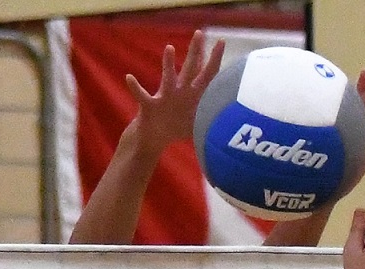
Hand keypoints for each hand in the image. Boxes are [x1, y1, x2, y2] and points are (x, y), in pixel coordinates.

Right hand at [125, 32, 224, 150]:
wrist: (154, 139)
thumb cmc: (177, 129)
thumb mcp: (198, 121)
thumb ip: (213, 117)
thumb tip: (235, 119)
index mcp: (192, 95)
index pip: (206, 74)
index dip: (214, 59)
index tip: (221, 41)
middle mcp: (179, 91)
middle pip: (189, 68)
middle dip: (195, 51)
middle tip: (199, 33)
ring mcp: (164, 97)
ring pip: (168, 78)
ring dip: (168, 64)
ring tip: (169, 48)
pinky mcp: (150, 107)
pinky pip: (142, 96)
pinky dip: (135, 88)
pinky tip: (129, 78)